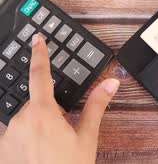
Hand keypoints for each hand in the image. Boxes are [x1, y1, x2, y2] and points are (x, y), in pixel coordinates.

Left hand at [0, 34, 119, 163]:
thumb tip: (112, 83)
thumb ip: (97, 106)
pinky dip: (27, 141)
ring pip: (25, 121)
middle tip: (64, 134)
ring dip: (38, 128)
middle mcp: (19, 121)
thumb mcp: (86, 138)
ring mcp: (7, 136)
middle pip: (36, 104)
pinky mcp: (1, 150)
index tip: (37, 40)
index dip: (40, 55)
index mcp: (42, 113)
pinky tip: (39, 156)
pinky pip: (15, 136)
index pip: (40, 75)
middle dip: (50, 113)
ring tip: (52, 151)